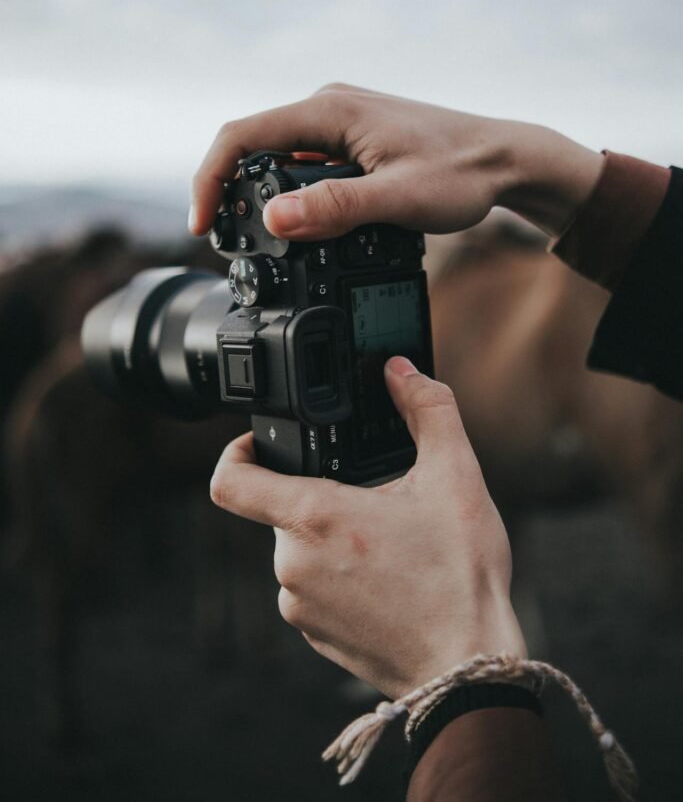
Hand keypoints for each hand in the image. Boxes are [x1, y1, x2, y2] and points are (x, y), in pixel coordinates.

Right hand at [190, 83, 603, 240]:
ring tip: (263, 241)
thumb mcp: (397, 198)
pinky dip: (292, 193)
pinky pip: (305, 163)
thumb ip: (335, 209)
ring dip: (262, 195)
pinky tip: (303, 224)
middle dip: (231, 192)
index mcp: (330, 110)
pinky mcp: (353, 138)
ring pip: (278, 157)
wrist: (507, 160)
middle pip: (252, 145)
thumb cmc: (462, 173)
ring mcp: (340, 121)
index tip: (204, 225)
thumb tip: (273, 221)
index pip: (241, 135)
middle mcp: (329, 106)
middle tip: (230, 244)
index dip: (210, 180)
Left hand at [209, 357, 526, 698]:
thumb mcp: (456, 476)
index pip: (230, 480)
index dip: (236, 451)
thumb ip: (427, 409)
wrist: (469, 664)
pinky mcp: (314, 634)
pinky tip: (385, 579)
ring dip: (332, 538)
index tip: (261, 442)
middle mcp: (293, 563)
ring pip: (300, 549)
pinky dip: (338, 576)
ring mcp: (299, 605)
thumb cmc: (461, 576)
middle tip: (374, 499)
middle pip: (282, 509)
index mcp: (315, 517)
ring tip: (388, 543)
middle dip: (322, 496)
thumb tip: (400, 370)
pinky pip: (311, 588)